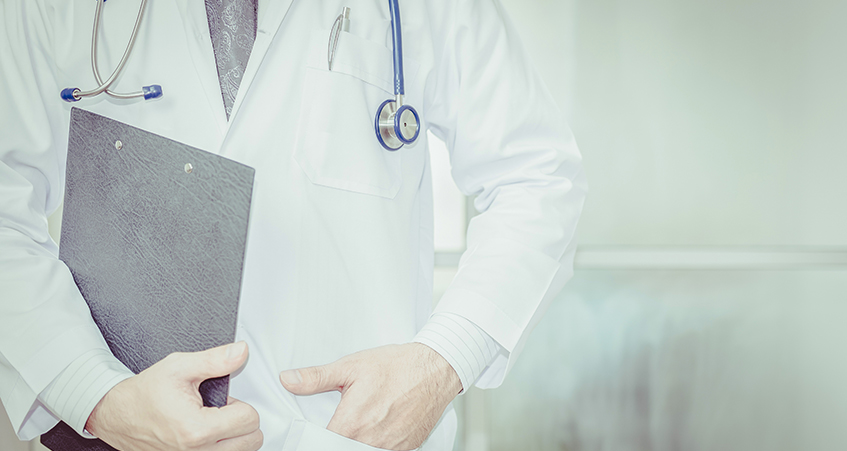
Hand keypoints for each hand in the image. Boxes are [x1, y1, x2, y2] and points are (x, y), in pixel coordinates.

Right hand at [86, 342, 262, 450]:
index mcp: (197, 429)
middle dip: (242, 421)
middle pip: (252, 440)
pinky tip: (209, 434)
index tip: (223, 399)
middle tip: (220, 410)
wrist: (117, 414)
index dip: (240, 403)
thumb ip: (215, 360)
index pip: (249, 419)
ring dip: (235, 436)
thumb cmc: (145, 392)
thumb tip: (241, 351)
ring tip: (213, 421)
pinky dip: (223, 446)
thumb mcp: (180, 367)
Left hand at [279, 343, 461, 450]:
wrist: (435, 368)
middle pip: (343, 449)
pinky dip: (380, 442)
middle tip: (349, 420)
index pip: (322, 445)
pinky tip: (382, 426)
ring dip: (360, 440)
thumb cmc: (397, 365)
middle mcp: (371, 441)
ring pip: (364, 450)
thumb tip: (288, 380)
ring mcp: (391, 447)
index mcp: (352, 423)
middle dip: (340, 438)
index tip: (320, 432)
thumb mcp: (351, 366)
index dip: (316, 439)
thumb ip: (316, 378)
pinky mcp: (407, 448)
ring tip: (368, 419)